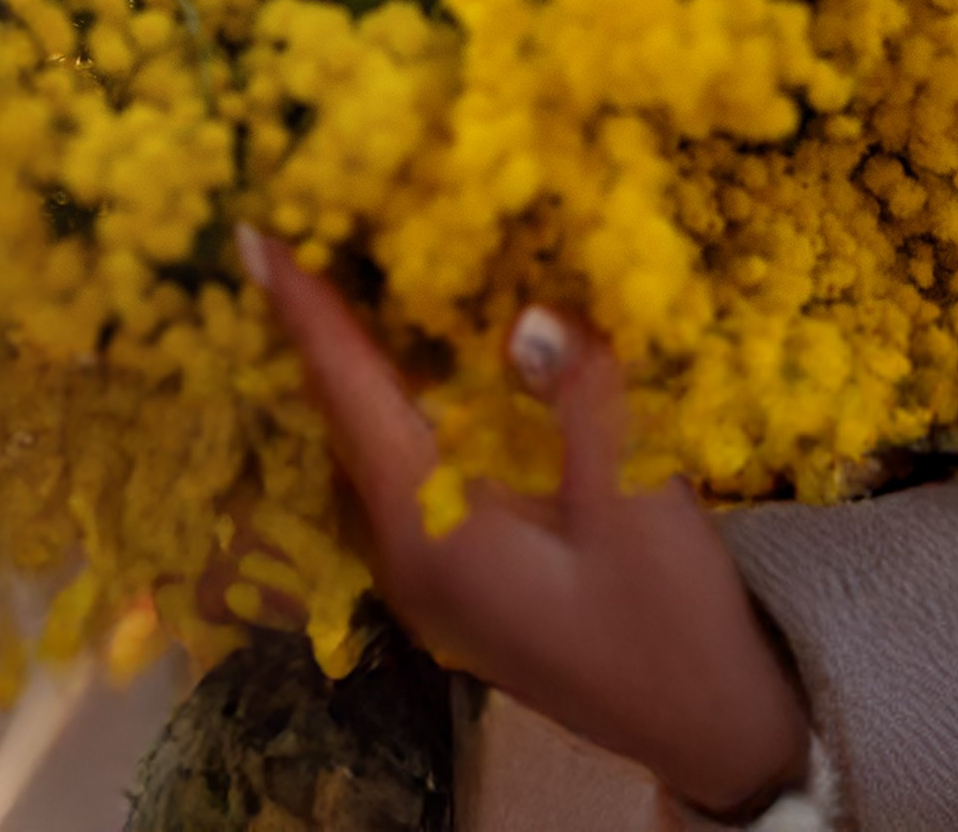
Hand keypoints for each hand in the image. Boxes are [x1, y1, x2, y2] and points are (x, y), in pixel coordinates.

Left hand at [240, 231, 810, 820]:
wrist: (702, 721)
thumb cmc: (669, 616)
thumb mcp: (637, 501)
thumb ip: (582, 401)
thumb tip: (528, 314)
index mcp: (432, 531)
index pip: (353, 397)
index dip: (309, 313)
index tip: (255, 239)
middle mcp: (406, 555)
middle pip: (341, 423)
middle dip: (318, 331)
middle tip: (299, 236)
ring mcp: (427, 575)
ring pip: (362, 453)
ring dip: (350, 373)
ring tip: (341, 286)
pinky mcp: (459, 578)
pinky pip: (396, 474)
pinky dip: (389, 411)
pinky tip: (418, 374)